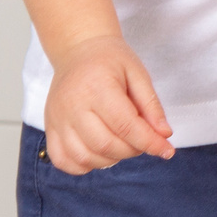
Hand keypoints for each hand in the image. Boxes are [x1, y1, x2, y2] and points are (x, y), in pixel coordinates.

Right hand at [42, 33, 175, 173]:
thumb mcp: (138, 73)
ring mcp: (57, 119)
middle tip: (144, 140)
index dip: (149, 142)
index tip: (167, 151)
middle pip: (105, 144)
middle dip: (132, 150)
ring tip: (123, 144)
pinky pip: (64, 161)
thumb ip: (151, 105)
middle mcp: (72, 105)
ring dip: (111, 159)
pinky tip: (100, 152)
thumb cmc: (110, 60)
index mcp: (97, 87)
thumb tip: (164, 134)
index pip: (125, 125)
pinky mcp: (49, 129)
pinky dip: (85, 165)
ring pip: (85, 157)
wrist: (78, 50)